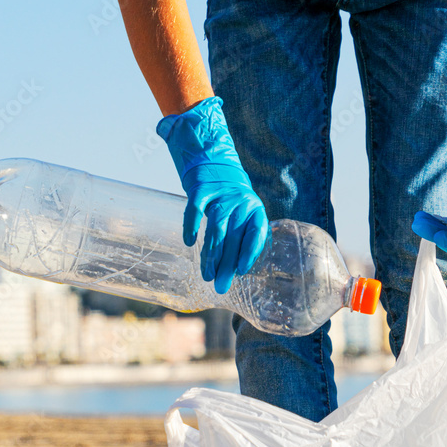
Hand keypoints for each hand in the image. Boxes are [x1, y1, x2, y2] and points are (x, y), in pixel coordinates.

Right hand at [157, 97, 268, 293]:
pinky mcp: (201, 188)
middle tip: (221, 287)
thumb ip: (239, 237)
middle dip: (227, 265)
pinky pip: (196, 209)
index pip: (256, 233)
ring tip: (207, 275)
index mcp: (255, 209)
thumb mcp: (241, 215)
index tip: (241, 271)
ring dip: (211, 254)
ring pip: (216, 228)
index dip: (249, 253)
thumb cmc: (230, 199)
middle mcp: (241, 201)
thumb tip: (235, 272)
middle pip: (234, 238)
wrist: (213, 159)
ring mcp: (221, 194)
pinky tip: (190, 243)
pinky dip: (192, 225)